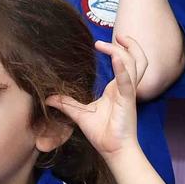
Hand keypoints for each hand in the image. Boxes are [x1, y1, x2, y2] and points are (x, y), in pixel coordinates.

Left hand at [46, 37, 146, 160]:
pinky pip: (127, 81)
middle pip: (135, 59)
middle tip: (117, 34)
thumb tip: (49, 97)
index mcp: (117, 88)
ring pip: (135, 64)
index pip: (124, 62)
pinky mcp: (127, 101)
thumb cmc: (102, 133)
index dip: (118, 49)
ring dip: (126, 50)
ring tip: (116, 39)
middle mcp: (125, 87)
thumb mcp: (80, 114)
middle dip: (129, 44)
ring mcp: (128, 93)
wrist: (113, 150)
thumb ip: (66, 104)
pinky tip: (116, 57)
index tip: (102, 42)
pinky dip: (122, 68)